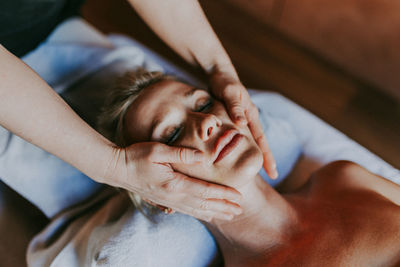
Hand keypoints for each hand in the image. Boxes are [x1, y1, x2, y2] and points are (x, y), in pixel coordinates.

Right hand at [103, 142, 242, 221]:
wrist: (117, 169)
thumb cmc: (136, 156)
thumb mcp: (158, 150)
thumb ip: (181, 154)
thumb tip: (202, 157)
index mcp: (174, 183)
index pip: (205, 191)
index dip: (223, 194)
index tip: (238, 197)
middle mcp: (173, 196)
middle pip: (204, 204)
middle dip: (224, 207)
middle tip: (240, 210)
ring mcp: (168, 200)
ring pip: (197, 210)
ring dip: (215, 213)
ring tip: (230, 216)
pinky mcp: (164, 201)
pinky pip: (187, 210)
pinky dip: (200, 214)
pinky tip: (208, 215)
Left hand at [209, 70, 277, 178]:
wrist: (220, 74)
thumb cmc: (224, 83)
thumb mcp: (229, 93)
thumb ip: (235, 107)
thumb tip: (242, 124)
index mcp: (251, 114)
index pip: (261, 139)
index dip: (266, 156)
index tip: (272, 171)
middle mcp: (250, 118)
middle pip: (260, 143)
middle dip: (267, 159)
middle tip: (273, 176)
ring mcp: (244, 119)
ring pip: (252, 141)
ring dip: (256, 154)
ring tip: (259, 169)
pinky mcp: (235, 119)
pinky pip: (242, 137)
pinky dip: (244, 147)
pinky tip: (243, 155)